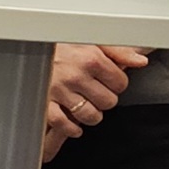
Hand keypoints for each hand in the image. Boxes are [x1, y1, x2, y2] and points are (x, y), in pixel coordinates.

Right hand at [42, 44, 146, 161]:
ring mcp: (59, 91)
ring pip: (90, 115)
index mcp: (91, 58)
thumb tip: (140, 61)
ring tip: (87, 105)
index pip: (120, 83)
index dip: (117, 84)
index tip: (109, 82)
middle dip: (105, 99)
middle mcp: (76, 75)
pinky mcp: (44, 102)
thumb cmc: (61, 43)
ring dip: (92, 114)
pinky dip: (71, 128)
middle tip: (96, 93)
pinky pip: (63, 124)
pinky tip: (74, 124)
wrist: (28, 46)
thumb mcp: (92, 40)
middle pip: (108, 102)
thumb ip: (118, 50)